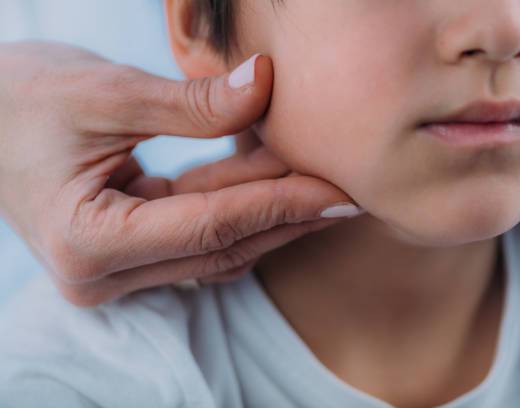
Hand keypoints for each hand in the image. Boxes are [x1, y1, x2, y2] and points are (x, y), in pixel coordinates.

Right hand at [0, 42, 359, 305]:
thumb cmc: (19, 99)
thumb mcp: (105, 92)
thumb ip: (191, 103)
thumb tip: (266, 85)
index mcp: (88, 242)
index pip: (211, 226)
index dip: (280, 203)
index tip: (338, 189)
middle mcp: (102, 274)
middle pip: (222, 245)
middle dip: (287, 214)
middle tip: (346, 191)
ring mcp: (116, 271)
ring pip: (217, 246)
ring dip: (269, 212)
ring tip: (321, 183)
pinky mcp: (130, 254)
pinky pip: (200, 235)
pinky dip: (239, 207)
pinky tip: (276, 181)